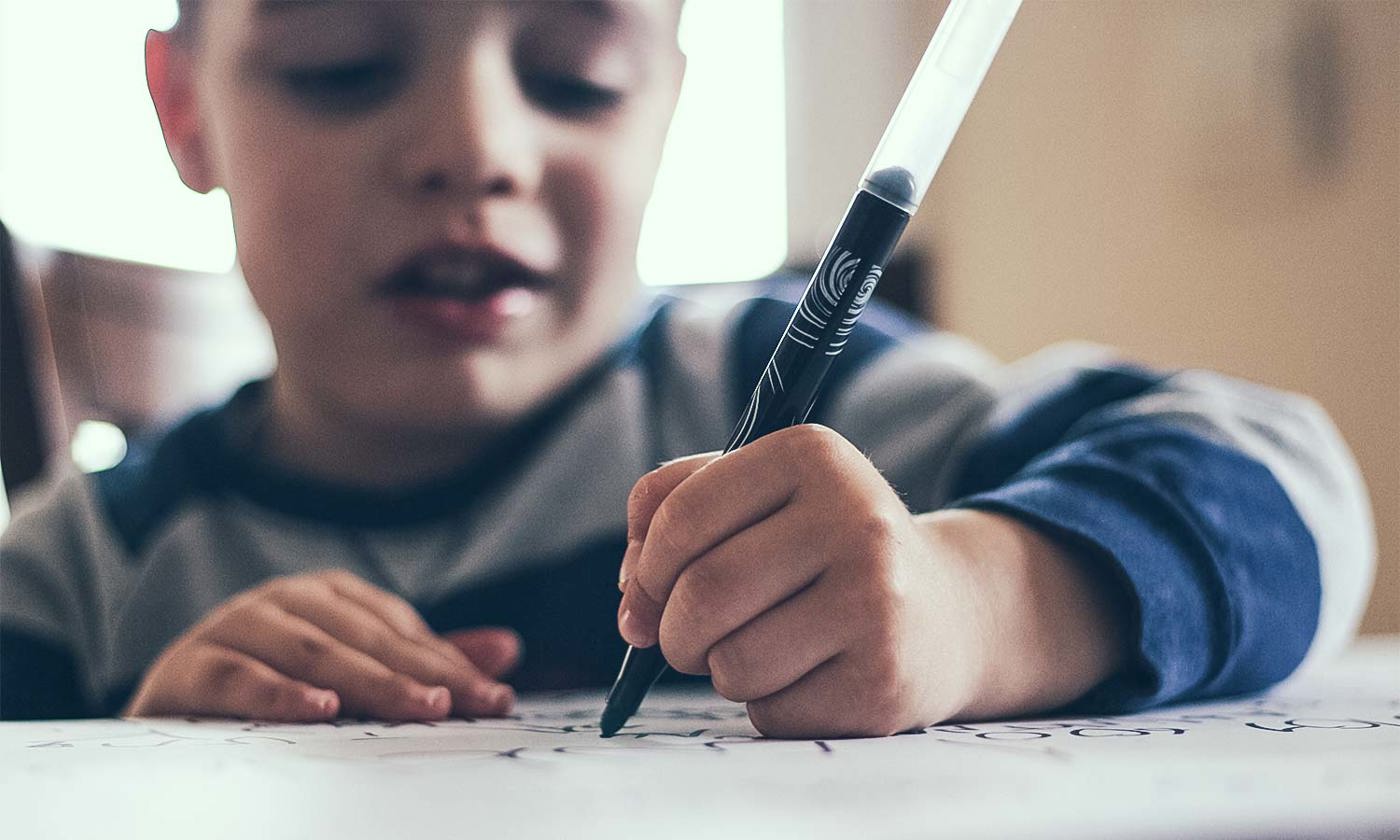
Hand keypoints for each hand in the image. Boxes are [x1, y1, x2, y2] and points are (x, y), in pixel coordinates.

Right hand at [124, 569, 520, 720]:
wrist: (170, 712)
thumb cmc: (274, 685)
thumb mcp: (355, 673)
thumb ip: (425, 663)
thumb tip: (509, 649)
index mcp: (328, 595)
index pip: (401, 629)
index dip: (451, 664)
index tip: (497, 699)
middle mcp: (284, 600)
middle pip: (363, 637)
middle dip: (421, 675)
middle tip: (465, 706)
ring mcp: (235, 626)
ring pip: (310, 651)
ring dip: (365, 680)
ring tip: (415, 706)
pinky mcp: (190, 665)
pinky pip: (239, 676)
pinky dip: (279, 692)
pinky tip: (319, 710)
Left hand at [617, 425, 1126, 738]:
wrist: (946, 613)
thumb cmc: (822, 549)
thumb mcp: (759, 496)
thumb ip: (670, 513)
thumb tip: (630, 603)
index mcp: (813, 455)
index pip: (681, 516)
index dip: (645, 566)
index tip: (652, 586)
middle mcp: (856, 521)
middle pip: (703, 594)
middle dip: (673, 630)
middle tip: (687, 636)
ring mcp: (877, 605)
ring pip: (731, 663)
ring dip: (720, 670)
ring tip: (759, 649)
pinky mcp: (882, 684)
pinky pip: (771, 713)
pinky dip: (768, 705)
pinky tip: (808, 676)